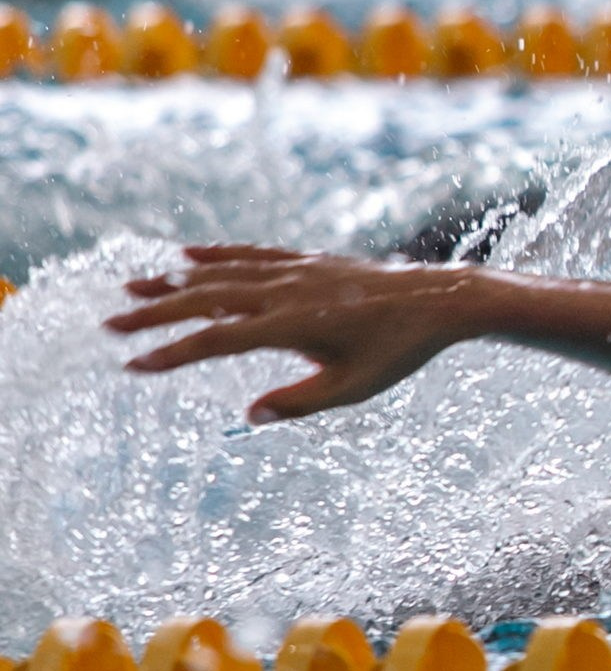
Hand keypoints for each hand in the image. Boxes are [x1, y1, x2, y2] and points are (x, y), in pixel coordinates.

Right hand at [107, 245, 489, 422]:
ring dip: (177, 279)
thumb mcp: (352, 387)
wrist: (440, 300)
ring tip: (134, 286)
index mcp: (292, 326)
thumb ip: (298, 402)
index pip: (216, 341)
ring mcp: (298, 270)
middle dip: (156, 312)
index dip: (172, 354)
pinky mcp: (310, 260)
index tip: (132, 366)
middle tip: (110, 323)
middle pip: (207, 299)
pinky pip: (254, 254)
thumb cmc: (398, 351)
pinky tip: (188, 256)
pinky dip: (218, 254)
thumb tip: (249, 416)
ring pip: (225, 271)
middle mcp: (287, 291)